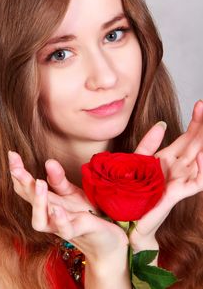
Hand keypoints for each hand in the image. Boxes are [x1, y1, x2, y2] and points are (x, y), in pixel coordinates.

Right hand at [8, 152, 127, 264]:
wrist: (107, 237)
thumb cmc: (86, 212)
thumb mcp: (71, 192)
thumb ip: (58, 179)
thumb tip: (48, 161)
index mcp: (47, 202)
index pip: (27, 187)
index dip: (18, 171)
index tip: (12, 154)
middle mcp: (50, 214)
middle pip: (29, 201)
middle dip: (22, 183)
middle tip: (17, 168)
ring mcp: (62, 225)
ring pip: (40, 221)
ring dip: (38, 202)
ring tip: (39, 182)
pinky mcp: (79, 231)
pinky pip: (65, 230)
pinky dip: (60, 220)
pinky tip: (56, 209)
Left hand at [130, 100, 202, 252]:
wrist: (126, 217)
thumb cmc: (131, 191)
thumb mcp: (139, 160)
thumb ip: (149, 143)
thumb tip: (162, 124)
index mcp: (169, 158)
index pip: (188, 137)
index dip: (196, 122)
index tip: (200, 104)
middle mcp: (179, 167)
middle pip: (197, 144)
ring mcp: (181, 180)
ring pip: (202, 159)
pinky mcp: (179, 193)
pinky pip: (198, 181)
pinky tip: (202, 152)